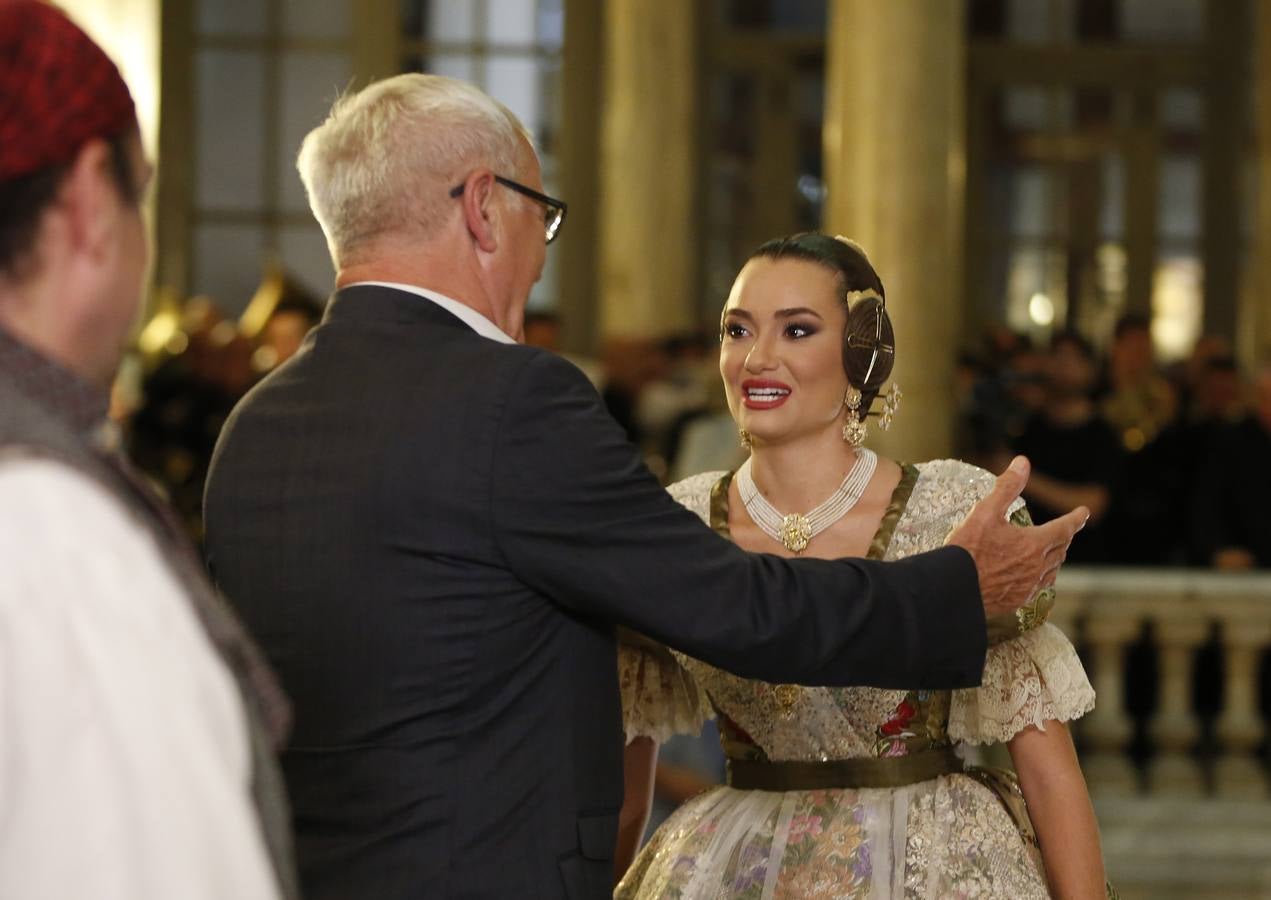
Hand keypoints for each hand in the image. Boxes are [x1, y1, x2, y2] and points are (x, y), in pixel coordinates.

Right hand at [947, 456, 1088, 618]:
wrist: (954, 589)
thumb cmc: (968, 550)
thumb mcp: (985, 512)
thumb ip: (1007, 487)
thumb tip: (1023, 463)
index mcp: (1034, 544)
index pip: (1064, 528)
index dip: (1076, 518)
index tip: (1084, 512)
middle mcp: (1037, 567)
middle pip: (1060, 550)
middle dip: (1064, 537)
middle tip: (1065, 530)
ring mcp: (1028, 586)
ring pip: (1051, 570)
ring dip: (1055, 558)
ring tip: (1052, 553)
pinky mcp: (1017, 601)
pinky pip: (1038, 587)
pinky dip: (1041, 576)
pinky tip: (1032, 577)